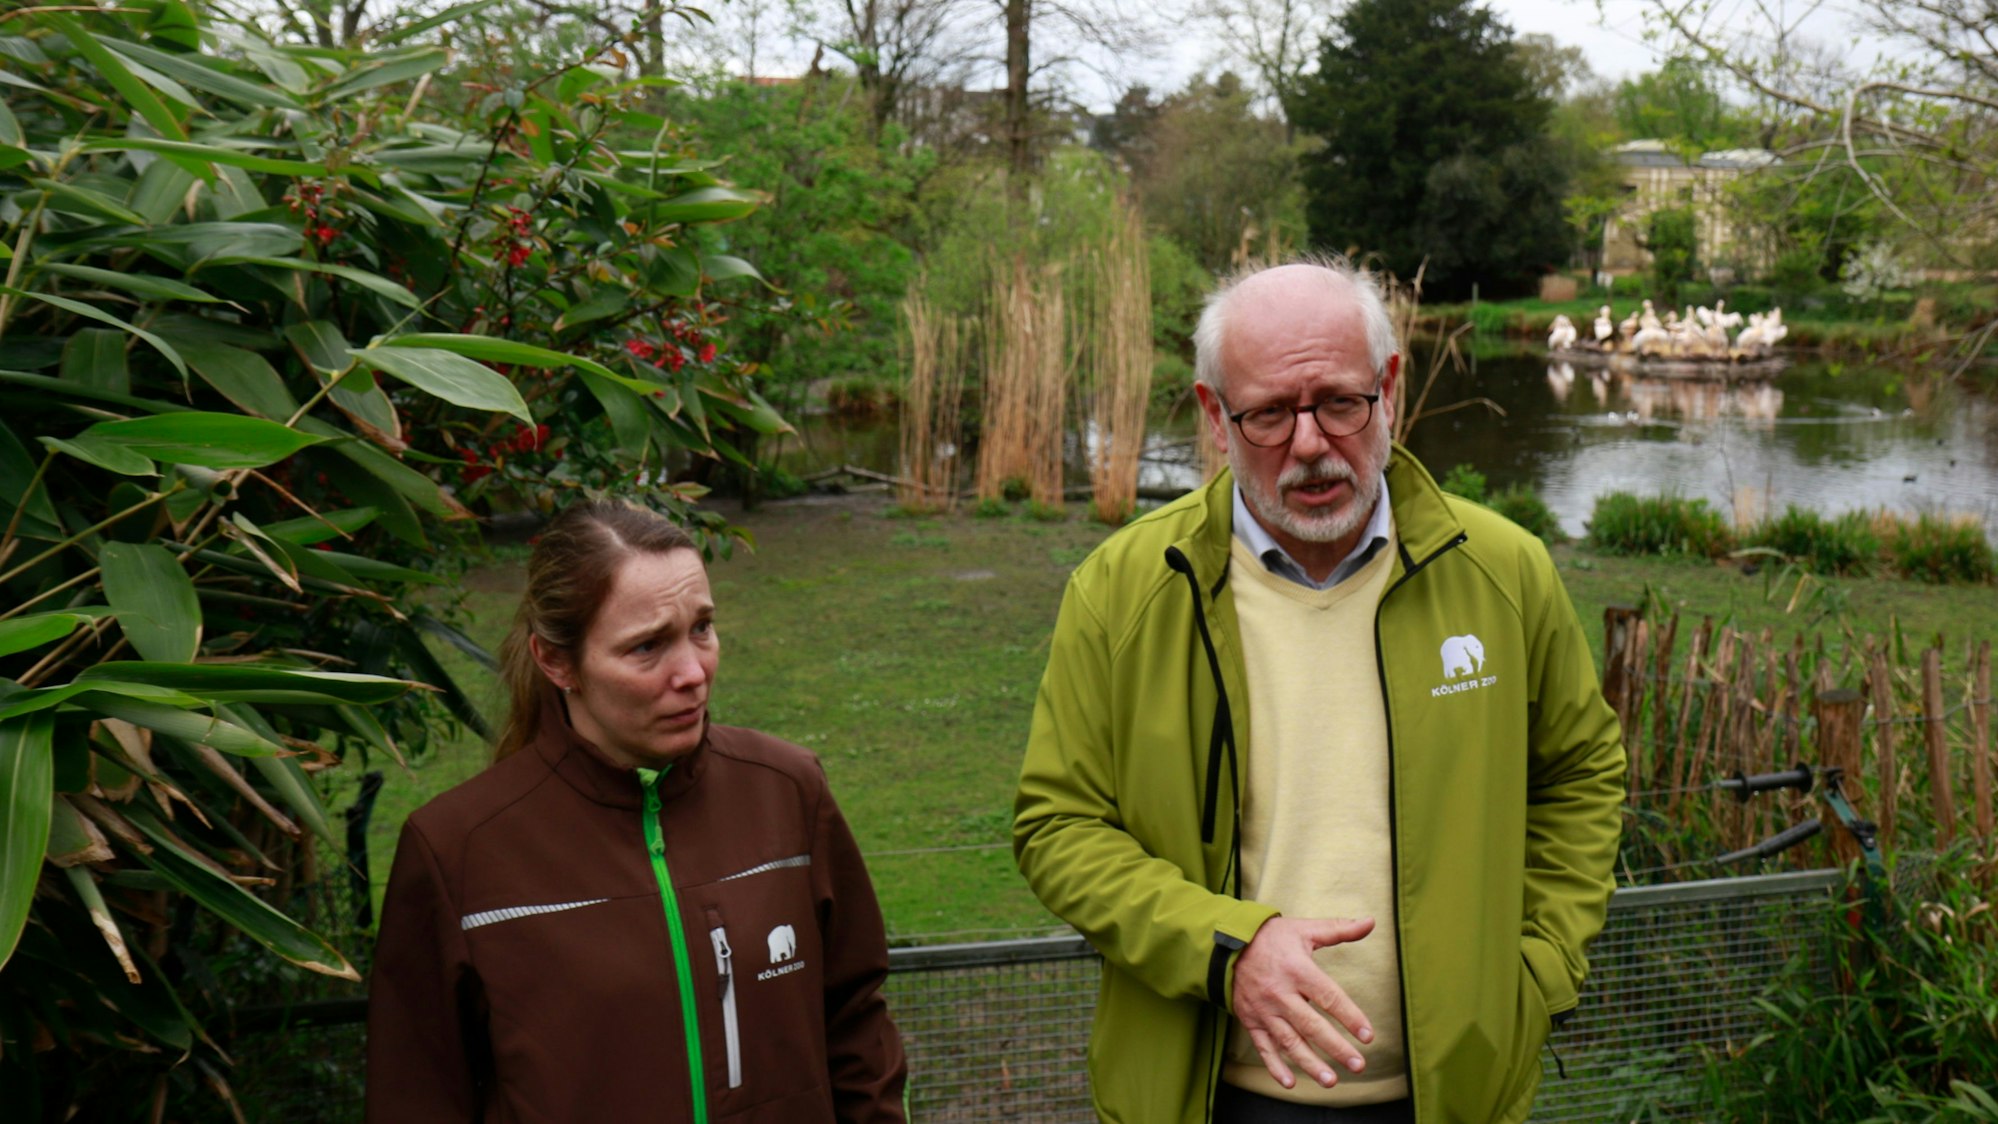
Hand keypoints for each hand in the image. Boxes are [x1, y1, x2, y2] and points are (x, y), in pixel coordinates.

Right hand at [1231, 916, 1375, 1089]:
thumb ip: (1338, 929)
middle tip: (1358, 1065)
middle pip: (1311, 1025)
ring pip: (1289, 1041)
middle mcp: (1280, 993)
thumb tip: (1370, 922)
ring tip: (1331, 1080)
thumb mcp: (1303, 929)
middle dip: (1336, 1048)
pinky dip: (1275, 1066)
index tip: (1368, 1035)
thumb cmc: (1271, 937)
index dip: (1349, 1016)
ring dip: (1310, 1063)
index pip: (1328, 997)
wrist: (1226, 945)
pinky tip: (1290, 1082)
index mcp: (1297, 969)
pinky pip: (1264, 1047)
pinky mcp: (1251, 1020)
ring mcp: (1264, 1010)